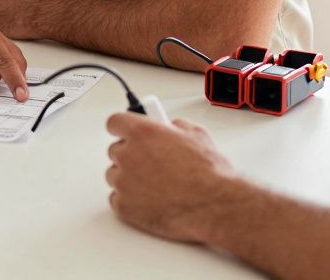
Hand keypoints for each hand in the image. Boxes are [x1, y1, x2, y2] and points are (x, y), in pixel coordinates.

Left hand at [105, 113, 241, 243]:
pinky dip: (130, 200)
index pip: (115, 122)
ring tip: (156, 185)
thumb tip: (171, 127)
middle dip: (131, 155)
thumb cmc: (209, 174)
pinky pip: (117, 199)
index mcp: (142, 133)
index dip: (123, 128)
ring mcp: (123, 183)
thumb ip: (176, 126)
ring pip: (115, 175)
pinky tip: (150, 200)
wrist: (214, 206)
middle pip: (115, 150)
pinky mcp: (124, 207)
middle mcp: (128, 155)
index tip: (126, 132)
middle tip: (151, 163)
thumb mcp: (197, 135)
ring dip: (129, 178)